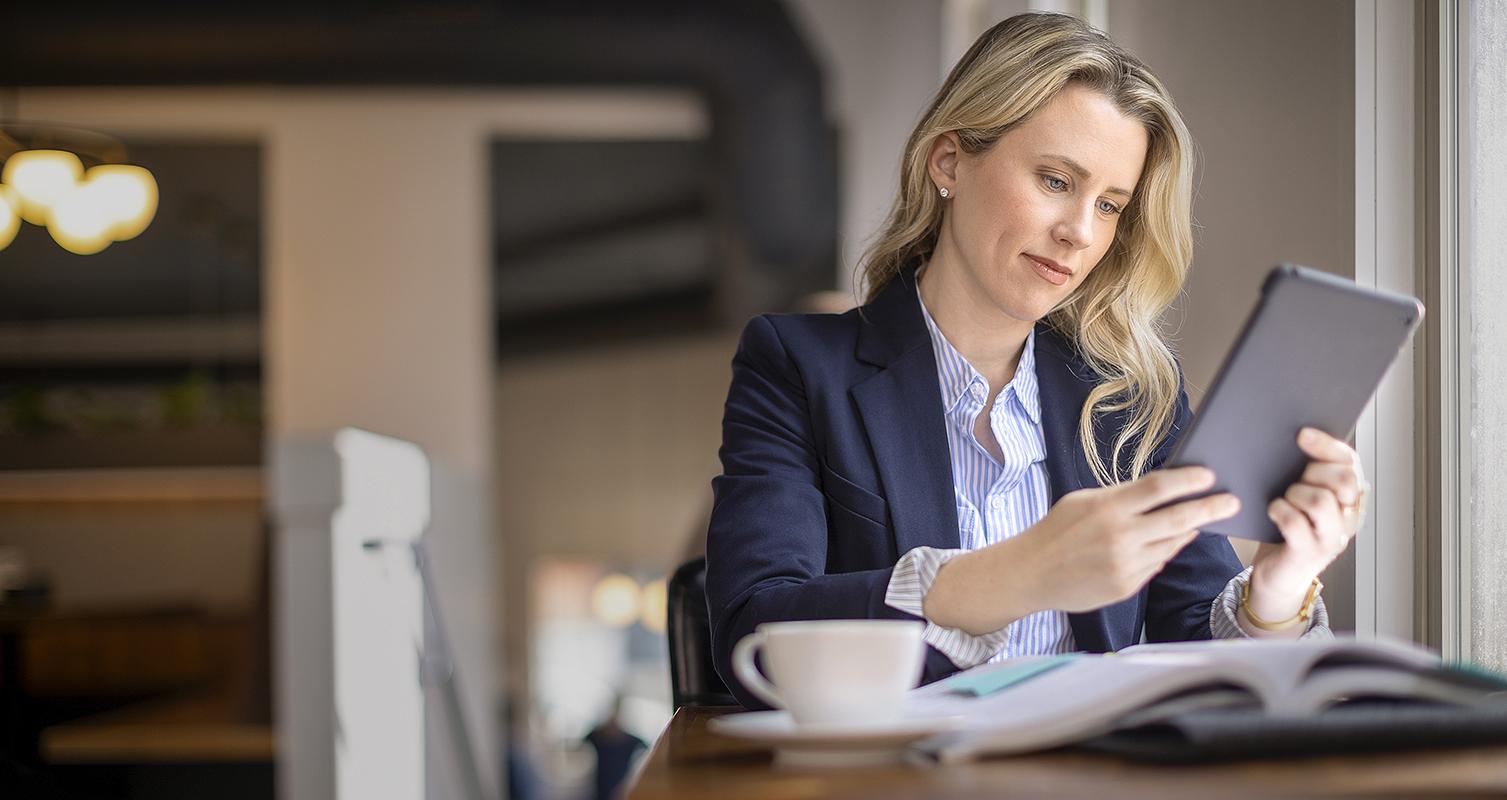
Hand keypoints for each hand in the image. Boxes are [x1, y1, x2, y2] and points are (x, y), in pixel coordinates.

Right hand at [1014, 466, 1240, 613]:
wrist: (1030, 573)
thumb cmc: (1056, 531)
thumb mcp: (1083, 501)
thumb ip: (1122, 496)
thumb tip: (1161, 490)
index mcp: (1108, 508)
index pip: (1159, 488)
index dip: (1189, 480)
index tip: (1210, 475)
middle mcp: (1121, 537)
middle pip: (1179, 519)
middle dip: (1211, 508)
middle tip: (1232, 501)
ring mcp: (1126, 565)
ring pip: (1172, 544)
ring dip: (1186, 531)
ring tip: (1195, 520)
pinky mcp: (1127, 586)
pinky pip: (1157, 563)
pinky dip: (1163, 550)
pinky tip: (1159, 542)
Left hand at [1248, 427, 1367, 618]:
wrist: (1278, 574)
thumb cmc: (1289, 528)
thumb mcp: (1302, 495)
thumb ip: (1308, 472)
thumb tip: (1297, 437)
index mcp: (1349, 498)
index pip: (1351, 463)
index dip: (1328, 445)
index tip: (1302, 434)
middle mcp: (1348, 518)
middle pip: (1343, 480)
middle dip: (1313, 471)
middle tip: (1293, 479)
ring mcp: (1331, 538)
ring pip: (1320, 500)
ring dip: (1295, 493)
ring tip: (1284, 499)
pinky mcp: (1308, 554)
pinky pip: (1295, 522)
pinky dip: (1280, 510)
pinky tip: (1273, 511)